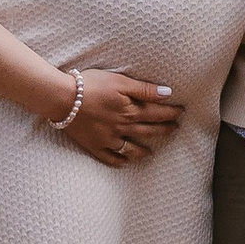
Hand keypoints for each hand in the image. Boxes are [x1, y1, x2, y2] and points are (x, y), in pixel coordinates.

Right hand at [59, 67, 185, 166]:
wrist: (63, 99)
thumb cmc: (91, 85)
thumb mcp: (121, 82)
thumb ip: (144, 89)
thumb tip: (168, 94)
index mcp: (131, 110)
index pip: (157, 112)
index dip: (171, 112)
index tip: (181, 112)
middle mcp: (123, 128)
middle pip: (148, 130)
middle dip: (164, 130)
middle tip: (175, 129)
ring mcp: (108, 139)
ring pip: (131, 148)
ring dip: (143, 151)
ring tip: (152, 153)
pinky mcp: (94, 145)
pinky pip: (110, 158)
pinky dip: (119, 161)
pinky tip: (125, 162)